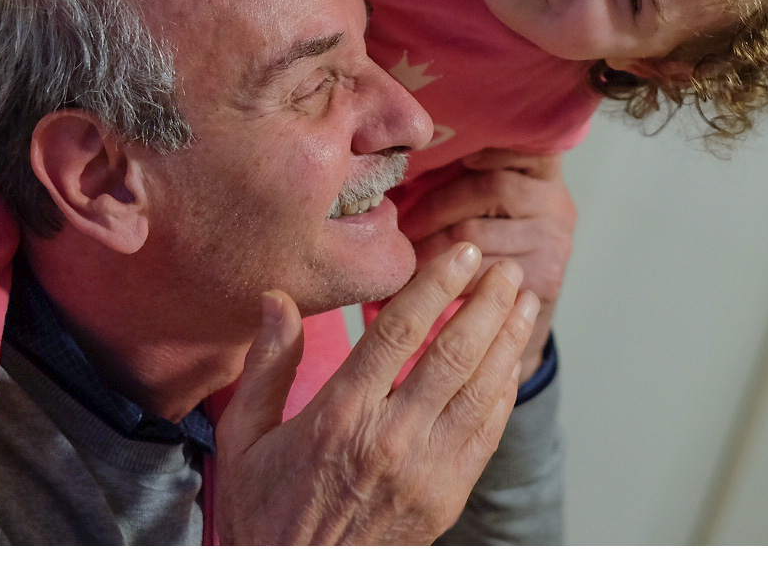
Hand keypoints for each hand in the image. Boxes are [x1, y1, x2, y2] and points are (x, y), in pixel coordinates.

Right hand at [214, 244, 539, 544]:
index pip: (399, 332)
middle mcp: (389, 440)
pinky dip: (504, 390)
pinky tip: (511, 360)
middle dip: (487, 303)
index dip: (437, 285)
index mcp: (339, 417)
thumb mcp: (244, 439)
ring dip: (508, 340)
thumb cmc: (267, 514)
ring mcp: (426, 471)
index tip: (460, 254)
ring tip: (523, 301)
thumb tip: (276, 297)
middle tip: (505, 268)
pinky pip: (487, 432)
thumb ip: (268, 365)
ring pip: (480, 389)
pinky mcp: (448, 496)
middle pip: (453, 354)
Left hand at [399, 148, 575, 377]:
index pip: (515, 147)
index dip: (483, 148)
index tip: (448, 155)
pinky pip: (480, 276)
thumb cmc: (492, 245)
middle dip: (435, 208)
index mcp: (544, 171)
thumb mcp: (490, 201)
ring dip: (431, 247)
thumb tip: (409, 159)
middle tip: (400, 226)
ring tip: (402, 255)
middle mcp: (557, 203)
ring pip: (478, 235)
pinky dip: (445, 279)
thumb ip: (467, 176)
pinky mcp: (543, 280)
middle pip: (489, 189)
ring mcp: (554, 243)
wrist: (517, 316)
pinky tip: (421, 282)